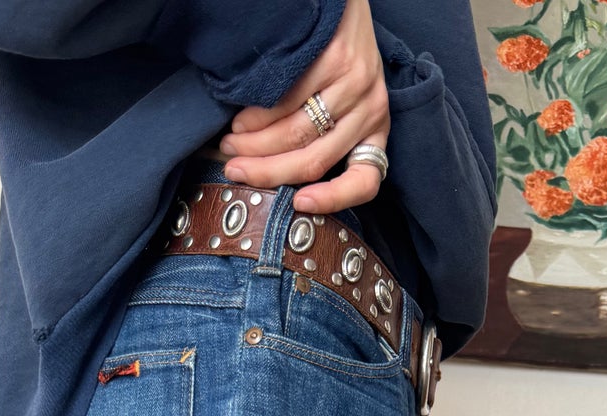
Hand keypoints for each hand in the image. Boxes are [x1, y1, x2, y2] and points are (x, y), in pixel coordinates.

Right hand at [219, 0, 388, 213]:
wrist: (338, 2)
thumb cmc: (333, 54)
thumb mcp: (340, 101)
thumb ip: (319, 136)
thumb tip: (269, 170)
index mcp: (375, 129)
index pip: (365, 181)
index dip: (332, 200)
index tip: (298, 203)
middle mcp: (371, 110)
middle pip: (315, 161)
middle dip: (267, 172)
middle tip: (234, 169)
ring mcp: (356, 85)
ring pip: (298, 134)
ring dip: (255, 145)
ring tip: (231, 141)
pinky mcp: (337, 60)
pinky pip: (289, 101)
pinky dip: (258, 115)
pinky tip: (242, 117)